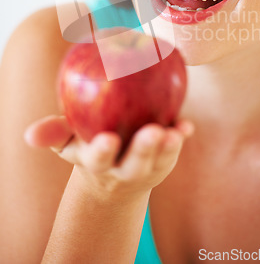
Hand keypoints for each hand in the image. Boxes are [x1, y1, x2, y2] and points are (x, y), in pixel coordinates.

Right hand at [24, 115, 193, 194]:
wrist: (112, 176)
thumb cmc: (86, 146)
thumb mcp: (68, 142)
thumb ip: (53, 134)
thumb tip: (30, 134)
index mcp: (97, 162)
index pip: (98, 159)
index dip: (102, 151)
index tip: (108, 139)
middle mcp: (123, 169)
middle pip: (134, 164)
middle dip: (143, 151)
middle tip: (153, 132)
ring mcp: (147, 167)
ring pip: (158, 160)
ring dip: (168, 148)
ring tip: (175, 132)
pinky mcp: (164, 162)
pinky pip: (174, 151)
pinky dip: (180, 138)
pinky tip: (186, 126)